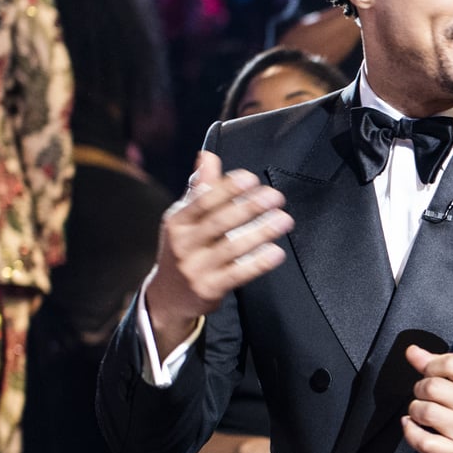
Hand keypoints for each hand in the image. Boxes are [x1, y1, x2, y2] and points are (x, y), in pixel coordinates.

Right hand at [148, 152, 291, 351]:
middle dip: (249, 206)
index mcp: (177, 221)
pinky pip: (237, 274)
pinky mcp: (208, 288)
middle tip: (276, 196)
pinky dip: (258, 263)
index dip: (227, 188)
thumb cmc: (184, 248)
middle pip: (219, 221)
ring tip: (284, 220)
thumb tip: (207, 156)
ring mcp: (194, 267)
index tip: (251, 178)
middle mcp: (183, 243)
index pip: (203, 200)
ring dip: (261, 232)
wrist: (167, 296)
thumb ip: (199, 189)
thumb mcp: (184, 219)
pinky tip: (277, 252)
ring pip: (231, 247)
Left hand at [401, 345, 452, 452]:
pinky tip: (416, 427)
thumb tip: (414, 352)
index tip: (430, 372)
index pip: (451, 363)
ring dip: (416, 410)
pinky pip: (423, 440)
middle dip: (421, 389)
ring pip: (425, 411)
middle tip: (427, 395)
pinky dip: (411, 432)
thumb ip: (449, 368)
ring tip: (424, 413)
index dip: (431, 365)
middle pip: (433, 387)